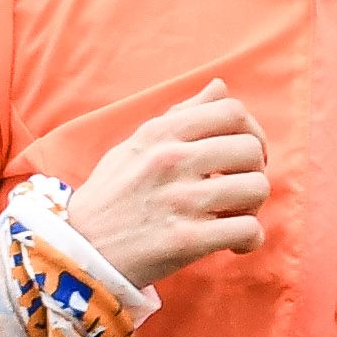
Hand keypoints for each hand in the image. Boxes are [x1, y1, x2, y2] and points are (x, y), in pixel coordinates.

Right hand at [75, 83, 265, 288]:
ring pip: (257, 188)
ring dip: (253, 207)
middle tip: (237, 191)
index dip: (251, 132)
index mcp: (159, 135)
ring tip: (232, 217)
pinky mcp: (186, 239)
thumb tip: (220, 85)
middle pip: (251, 150)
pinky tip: (232, 244)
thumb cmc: (113, 196)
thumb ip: (180, 116)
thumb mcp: (135, 146)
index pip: (232, 112)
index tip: (242, 155)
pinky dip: (250, 240)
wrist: (78, 251)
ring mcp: (179, 200)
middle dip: (254, 172)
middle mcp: (169, 161)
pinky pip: (249, 230)